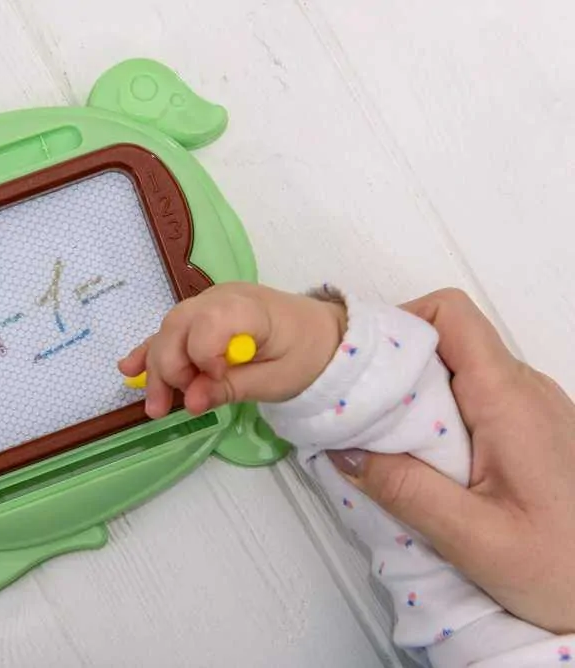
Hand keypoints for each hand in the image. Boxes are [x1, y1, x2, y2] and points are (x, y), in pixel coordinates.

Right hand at [118, 283, 345, 418]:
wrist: (322, 335)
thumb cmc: (305, 355)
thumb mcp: (278, 380)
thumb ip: (233, 388)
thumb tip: (191, 402)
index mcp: (248, 308)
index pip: (208, 323)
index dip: (203, 357)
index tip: (216, 382)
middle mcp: (220, 299)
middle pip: (178, 328)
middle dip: (168, 369)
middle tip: (170, 407)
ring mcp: (207, 304)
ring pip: (168, 332)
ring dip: (156, 369)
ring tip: (154, 407)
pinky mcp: (201, 317)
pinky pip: (171, 332)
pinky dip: (151, 351)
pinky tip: (129, 369)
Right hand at [326, 288, 574, 632]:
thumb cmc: (567, 570)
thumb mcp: (474, 539)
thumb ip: (404, 490)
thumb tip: (346, 451)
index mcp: (511, 401)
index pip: (450, 314)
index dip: (396, 325)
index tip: (358, 367)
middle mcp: (526, 391)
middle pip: (445, 341)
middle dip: (394, 373)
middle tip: (360, 420)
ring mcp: (532, 409)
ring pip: (456, 372)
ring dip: (413, 400)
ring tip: (389, 449)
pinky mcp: (531, 431)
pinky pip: (472, 400)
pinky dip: (436, 420)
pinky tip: (425, 465)